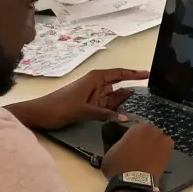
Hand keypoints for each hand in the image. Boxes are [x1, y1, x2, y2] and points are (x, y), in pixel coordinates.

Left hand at [13, 68, 148, 130]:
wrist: (40, 114)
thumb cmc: (60, 107)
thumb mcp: (84, 111)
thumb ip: (105, 113)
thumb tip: (125, 118)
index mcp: (95, 78)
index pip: (119, 73)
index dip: (134, 73)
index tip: (148, 74)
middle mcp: (96, 84)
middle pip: (118, 84)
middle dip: (132, 87)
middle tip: (151, 92)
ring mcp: (93, 95)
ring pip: (114, 97)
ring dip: (124, 101)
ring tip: (142, 104)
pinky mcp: (90, 105)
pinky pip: (107, 105)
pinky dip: (115, 109)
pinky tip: (124, 113)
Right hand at [101, 122, 173, 180]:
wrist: (134, 182)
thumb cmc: (118, 166)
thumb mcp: (110, 151)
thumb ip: (117, 142)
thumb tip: (121, 142)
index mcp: (136, 126)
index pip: (135, 126)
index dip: (132, 136)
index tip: (129, 143)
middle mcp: (151, 129)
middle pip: (148, 132)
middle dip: (144, 138)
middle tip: (138, 150)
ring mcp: (162, 139)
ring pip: (157, 138)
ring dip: (154, 143)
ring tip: (148, 155)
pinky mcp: (169, 149)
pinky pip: (165, 146)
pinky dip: (161, 150)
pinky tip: (155, 158)